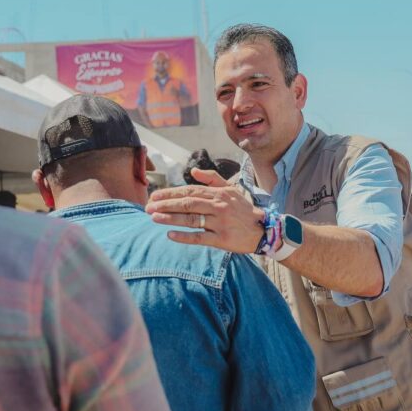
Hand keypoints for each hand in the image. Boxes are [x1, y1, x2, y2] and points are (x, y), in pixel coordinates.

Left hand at [145, 168, 265, 252]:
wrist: (263, 230)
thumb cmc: (243, 210)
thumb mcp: (230, 189)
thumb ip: (212, 178)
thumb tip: (193, 171)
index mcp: (218, 193)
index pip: (190, 191)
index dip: (170, 193)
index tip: (154, 196)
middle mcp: (218, 206)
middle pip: (187, 203)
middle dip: (166, 205)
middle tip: (148, 207)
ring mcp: (220, 223)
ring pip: (191, 219)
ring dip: (170, 218)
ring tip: (154, 218)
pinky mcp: (221, 239)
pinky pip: (199, 237)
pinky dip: (184, 236)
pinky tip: (170, 235)